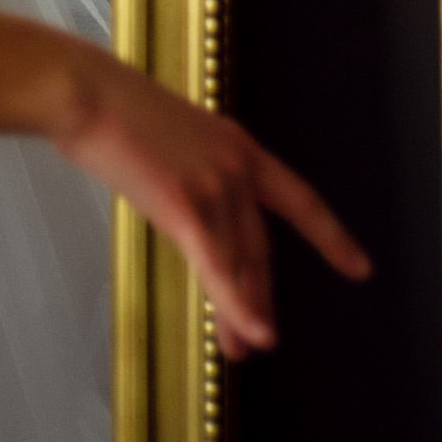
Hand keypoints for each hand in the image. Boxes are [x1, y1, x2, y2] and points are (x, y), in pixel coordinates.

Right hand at [51, 53, 370, 356]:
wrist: (82, 91)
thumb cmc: (109, 110)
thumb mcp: (168, 140)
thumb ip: (189, 175)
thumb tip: (187, 211)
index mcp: (236, 144)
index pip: (297, 199)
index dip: (330, 236)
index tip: (359, 267)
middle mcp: (236, 165)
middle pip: (260, 246)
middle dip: (261, 296)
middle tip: (262, 338)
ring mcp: (215, 184)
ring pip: (238, 263)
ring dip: (243, 312)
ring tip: (243, 351)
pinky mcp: (187, 205)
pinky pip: (217, 266)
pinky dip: (236, 304)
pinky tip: (250, 334)